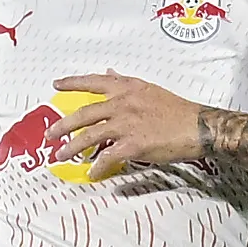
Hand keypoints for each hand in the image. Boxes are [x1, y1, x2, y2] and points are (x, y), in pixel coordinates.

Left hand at [54, 72, 203, 180]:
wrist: (198, 126)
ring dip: (72, 148)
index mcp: (127, 88)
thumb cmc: (177, 110)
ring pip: (89, 136)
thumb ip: (126, 84)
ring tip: (60, 156)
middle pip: (84, 113)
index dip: (73, 83)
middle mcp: (123, 103)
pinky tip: (92, 173)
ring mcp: (126, 124)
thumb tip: (110, 74)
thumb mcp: (149, 90)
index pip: (94, 82)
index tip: (57, 85)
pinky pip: (108, 157)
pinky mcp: (133, 144)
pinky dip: (97, 166)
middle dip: (63, 125)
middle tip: (49, 134)